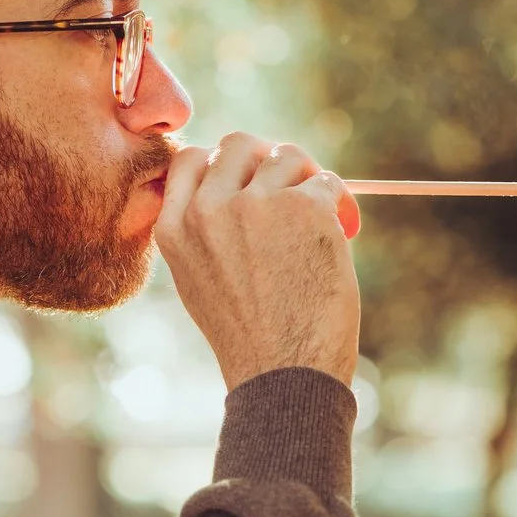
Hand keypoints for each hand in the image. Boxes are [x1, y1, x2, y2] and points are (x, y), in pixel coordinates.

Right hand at [155, 131, 360, 389]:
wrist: (283, 374)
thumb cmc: (247, 336)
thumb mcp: (197, 281)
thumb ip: (201, 230)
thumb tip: (236, 184)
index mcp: (174, 228)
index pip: (189, 158)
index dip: (222, 162)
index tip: (248, 179)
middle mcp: (209, 209)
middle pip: (239, 143)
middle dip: (267, 157)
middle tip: (291, 185)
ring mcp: (257, 205)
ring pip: (288, 156)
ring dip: (307, 179)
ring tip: (320, 216)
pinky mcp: (305, 208)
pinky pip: (327, 182)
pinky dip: (339, 203)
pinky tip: (342, 231)